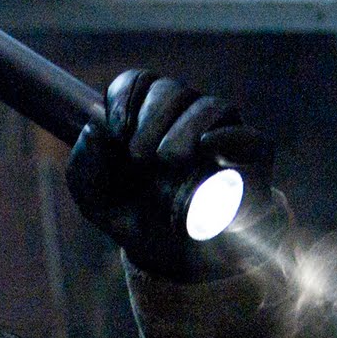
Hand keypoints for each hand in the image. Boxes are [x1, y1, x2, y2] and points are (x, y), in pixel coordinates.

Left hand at [66, 69, 276, 280]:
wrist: (165, 255)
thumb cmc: (129, 214)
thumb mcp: (93, 194)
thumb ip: (85, 160)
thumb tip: (96, 123)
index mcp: (146, 117)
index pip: (139, 82)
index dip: (124, 96)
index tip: (115, 129)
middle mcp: (184, 118)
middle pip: (171, 89)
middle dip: (151, 116)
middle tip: (137, 154)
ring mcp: (220, 135)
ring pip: (209, 107)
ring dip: (183, 127)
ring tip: (164, 159)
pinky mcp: (250, 162)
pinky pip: (251, 139)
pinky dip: (228, 138)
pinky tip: (206, 148)